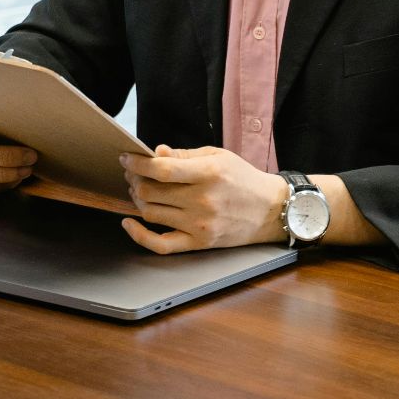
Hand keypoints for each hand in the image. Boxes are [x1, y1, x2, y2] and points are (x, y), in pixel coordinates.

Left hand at [118, 145, 287, 253]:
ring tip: (139, 191)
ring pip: (151, 213)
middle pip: (150, 192)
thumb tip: (156, 153)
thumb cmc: (243, 179)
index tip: (126, 158)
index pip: (161, 169)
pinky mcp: (199, 243)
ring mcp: (200, 225)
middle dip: (135, 180)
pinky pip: (161, 244)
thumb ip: (183, 155)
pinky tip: (129, 223)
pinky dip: (139, 235)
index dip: (137, 163)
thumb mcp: (217, 156)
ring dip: (138, 200)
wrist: (271, 210)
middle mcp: (202, 201)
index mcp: (208, 174)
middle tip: (133, 174)